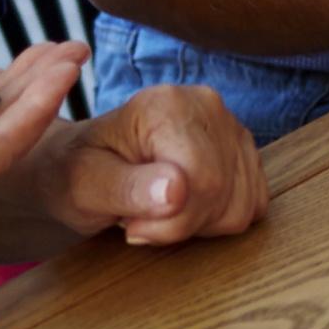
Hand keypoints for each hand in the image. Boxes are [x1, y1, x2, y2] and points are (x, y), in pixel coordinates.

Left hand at [34, 85, 266, 246]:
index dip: (171, 221)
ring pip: (243, 204)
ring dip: (200, 224)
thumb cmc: (76, 173)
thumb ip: (127, 188)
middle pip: (224, 193)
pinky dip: (220, 218)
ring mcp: (230, 125)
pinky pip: (253, 204)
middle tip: (140, 219)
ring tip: (159, 210)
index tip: (130, 224)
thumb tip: (177, 191)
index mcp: (165, 105)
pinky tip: (185, 207)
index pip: (202, 180)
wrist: (81, 163)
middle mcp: (206, 104)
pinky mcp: (242, 149)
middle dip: (182, 223)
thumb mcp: (84, 186)